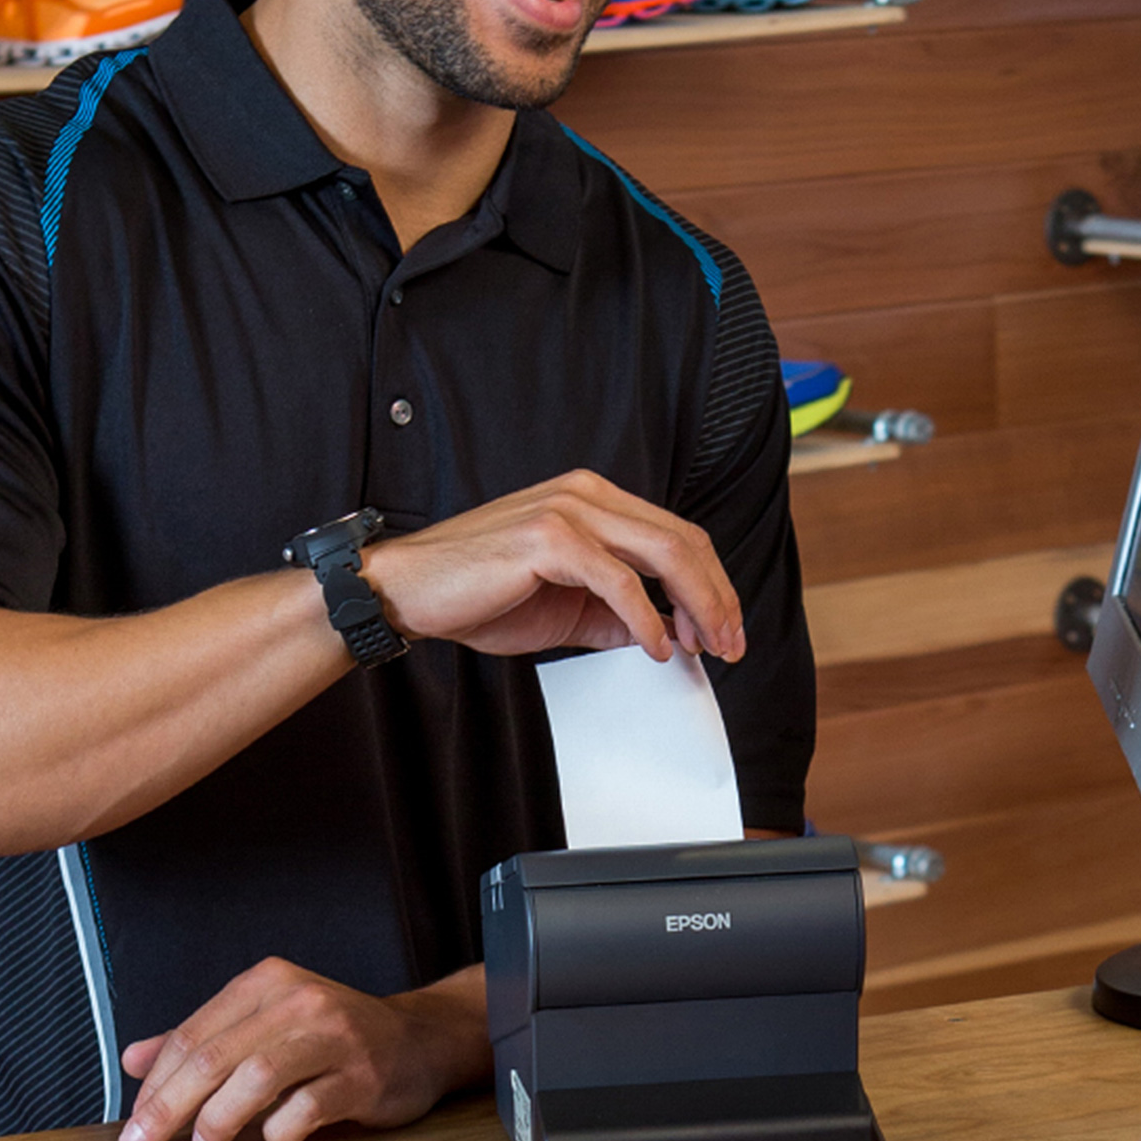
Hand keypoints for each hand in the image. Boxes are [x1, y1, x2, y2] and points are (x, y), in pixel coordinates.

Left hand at [115, 958, 487, 1140]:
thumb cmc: (334, 1037)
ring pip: (256, 1077)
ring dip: (219, 1119)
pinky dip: (279, 1130)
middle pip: (215, 1056)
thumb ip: (203, 1039)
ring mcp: (334, 1036)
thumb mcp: (265, 1023)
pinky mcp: (362, 1075)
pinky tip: (275, 1137)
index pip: (194, 1034)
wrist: (419, 1040)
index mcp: (268, 982)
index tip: (134, 1124)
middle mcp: (299, 1000)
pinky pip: (305, 1109)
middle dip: (169, 1107)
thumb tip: (134, 1061)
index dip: (156, 1085)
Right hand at [359, 469, 743, 663]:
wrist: (409, 591)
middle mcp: (587, 493)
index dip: (712, 585)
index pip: (678, 536)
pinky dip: (646, 618)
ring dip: (696, 606)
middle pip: (684, 541)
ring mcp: (569, 509)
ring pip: (664, 553)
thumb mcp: (566, 608)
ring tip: (704, 646)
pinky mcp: (550, 537)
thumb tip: (668, 634)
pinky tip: (655, 645)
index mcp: (594, 500)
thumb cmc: (478, 595)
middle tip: (731, 643)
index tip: (725, 630)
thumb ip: (616, 613)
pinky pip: (619, 580)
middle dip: (718, 597)